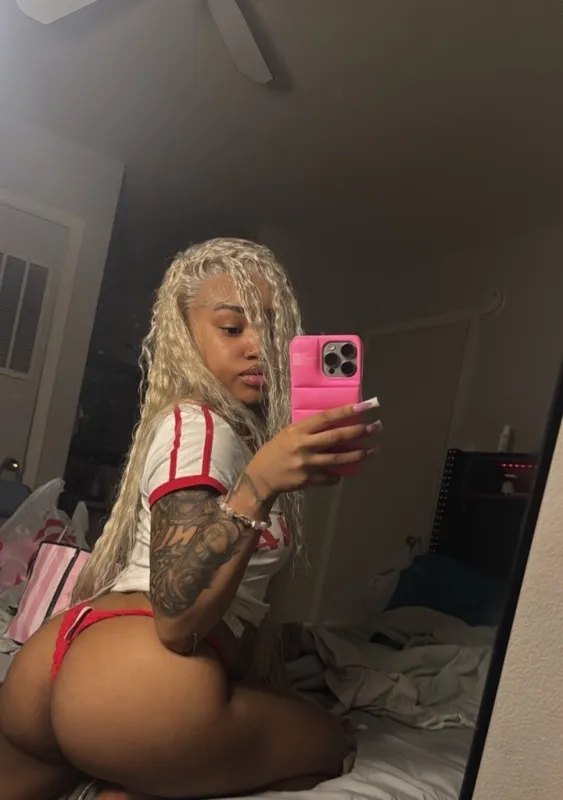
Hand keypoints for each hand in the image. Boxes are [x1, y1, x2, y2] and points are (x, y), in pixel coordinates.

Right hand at [247, 400, 380, 496]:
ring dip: (358, 454)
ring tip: (373, 450)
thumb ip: (307, 429)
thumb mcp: (288, 434)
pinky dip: (339, 474)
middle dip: (359, 431)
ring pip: (339, 459)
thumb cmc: (275, 451)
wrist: (261, 476)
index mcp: (298, 430)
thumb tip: (332, 422)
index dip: (345, 411)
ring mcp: (307, 464)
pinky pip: (330, 477)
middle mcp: (304, 445)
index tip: (363, 406)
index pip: (325, 418)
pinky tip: (347, 471)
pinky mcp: (309, 480)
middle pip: (336, 437)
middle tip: (376, 427)